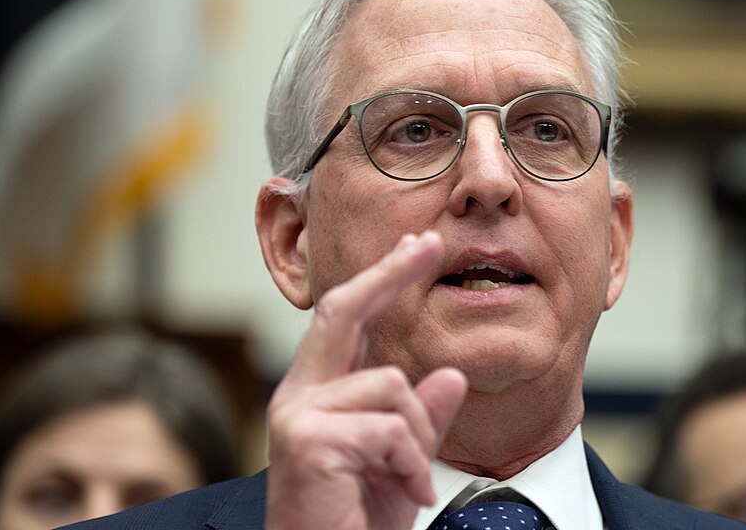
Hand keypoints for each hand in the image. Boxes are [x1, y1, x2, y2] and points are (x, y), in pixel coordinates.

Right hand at [265, 231, 468, 529]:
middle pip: (344, 311)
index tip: (415, 245)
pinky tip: (409, 492)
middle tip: (430, 243)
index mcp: (317, 395)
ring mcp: (296, 416)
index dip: (381, 278)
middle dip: (390, 272)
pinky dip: (413, 463)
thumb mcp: (404, 463)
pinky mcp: (307, 442)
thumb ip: (422, 419)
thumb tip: (449, 375)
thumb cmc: (357, 524)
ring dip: (418, 435)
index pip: (347, 320)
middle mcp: (297, 397)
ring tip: (411, 480)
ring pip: (391, 384)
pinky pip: (389, 427)